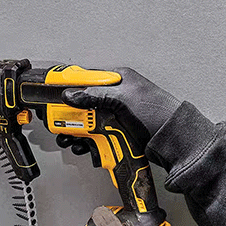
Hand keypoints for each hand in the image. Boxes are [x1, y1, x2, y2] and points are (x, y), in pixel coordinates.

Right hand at [57, 67, 180, 154]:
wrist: (172, 140)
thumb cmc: (157, 113)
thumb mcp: (123, 100)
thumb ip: (95, 95)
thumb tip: (71, 94)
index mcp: (117, 81)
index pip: (85, 79)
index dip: (68, 87)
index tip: (52, 95)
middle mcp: (114, 97)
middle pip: (82, 104)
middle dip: (69, 117)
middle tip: (59, 124)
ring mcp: (114, 115)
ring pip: (86, 121)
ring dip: (75, 132)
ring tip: (68, 138)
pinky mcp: (115, 131)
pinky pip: (94, 135)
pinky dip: (86, 142)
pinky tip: (82, 146)